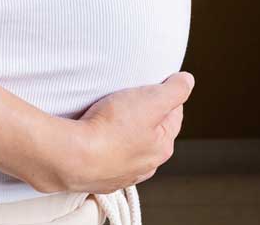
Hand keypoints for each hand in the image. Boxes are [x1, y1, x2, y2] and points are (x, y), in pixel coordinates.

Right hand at [42, 72, 193, 193]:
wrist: (72, 156)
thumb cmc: (111, 128)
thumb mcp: (151, 99)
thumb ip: (175, 89)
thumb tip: (187, 81)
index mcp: (162, 146)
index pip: (174, 114)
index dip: (164, 94)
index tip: (150, 84)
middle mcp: (145, 165)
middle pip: (150, 130)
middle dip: (142, 113)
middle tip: (125, 98)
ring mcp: (121, 174)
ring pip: (128, 145)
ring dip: (121, 131)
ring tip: (106, 115)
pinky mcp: (98, 178)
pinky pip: (106, 156)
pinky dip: (103, 145)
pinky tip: (93, 134)